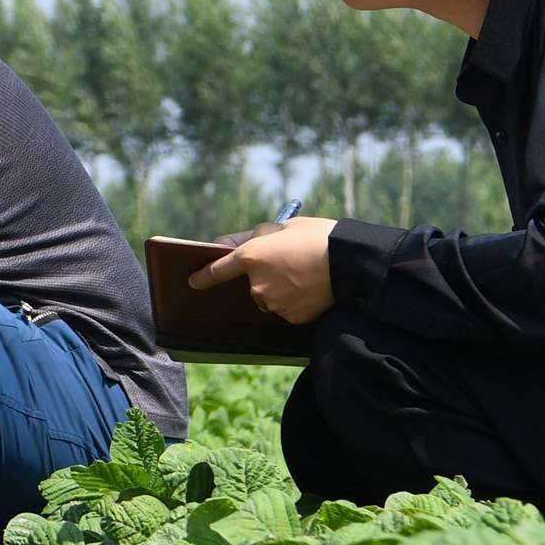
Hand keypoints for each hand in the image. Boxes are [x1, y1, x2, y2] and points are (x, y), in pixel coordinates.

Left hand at [202, 214, 339, 325]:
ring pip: (270, 298)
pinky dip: (295, 302)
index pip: (217, 269)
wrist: (351, 263)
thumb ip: (255, 236)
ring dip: (280, 289)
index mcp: (251, 256)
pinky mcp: (291, 318)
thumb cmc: (319, 237)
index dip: (204, 275)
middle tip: (291, 262)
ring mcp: (274, 303)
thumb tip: (229, 243)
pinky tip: (312, 289)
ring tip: (305, 275)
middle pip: (251, 284)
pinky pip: (287, 310)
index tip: (193, 281)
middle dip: (265, 275)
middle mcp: (257, 284)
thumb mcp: (286, 226)